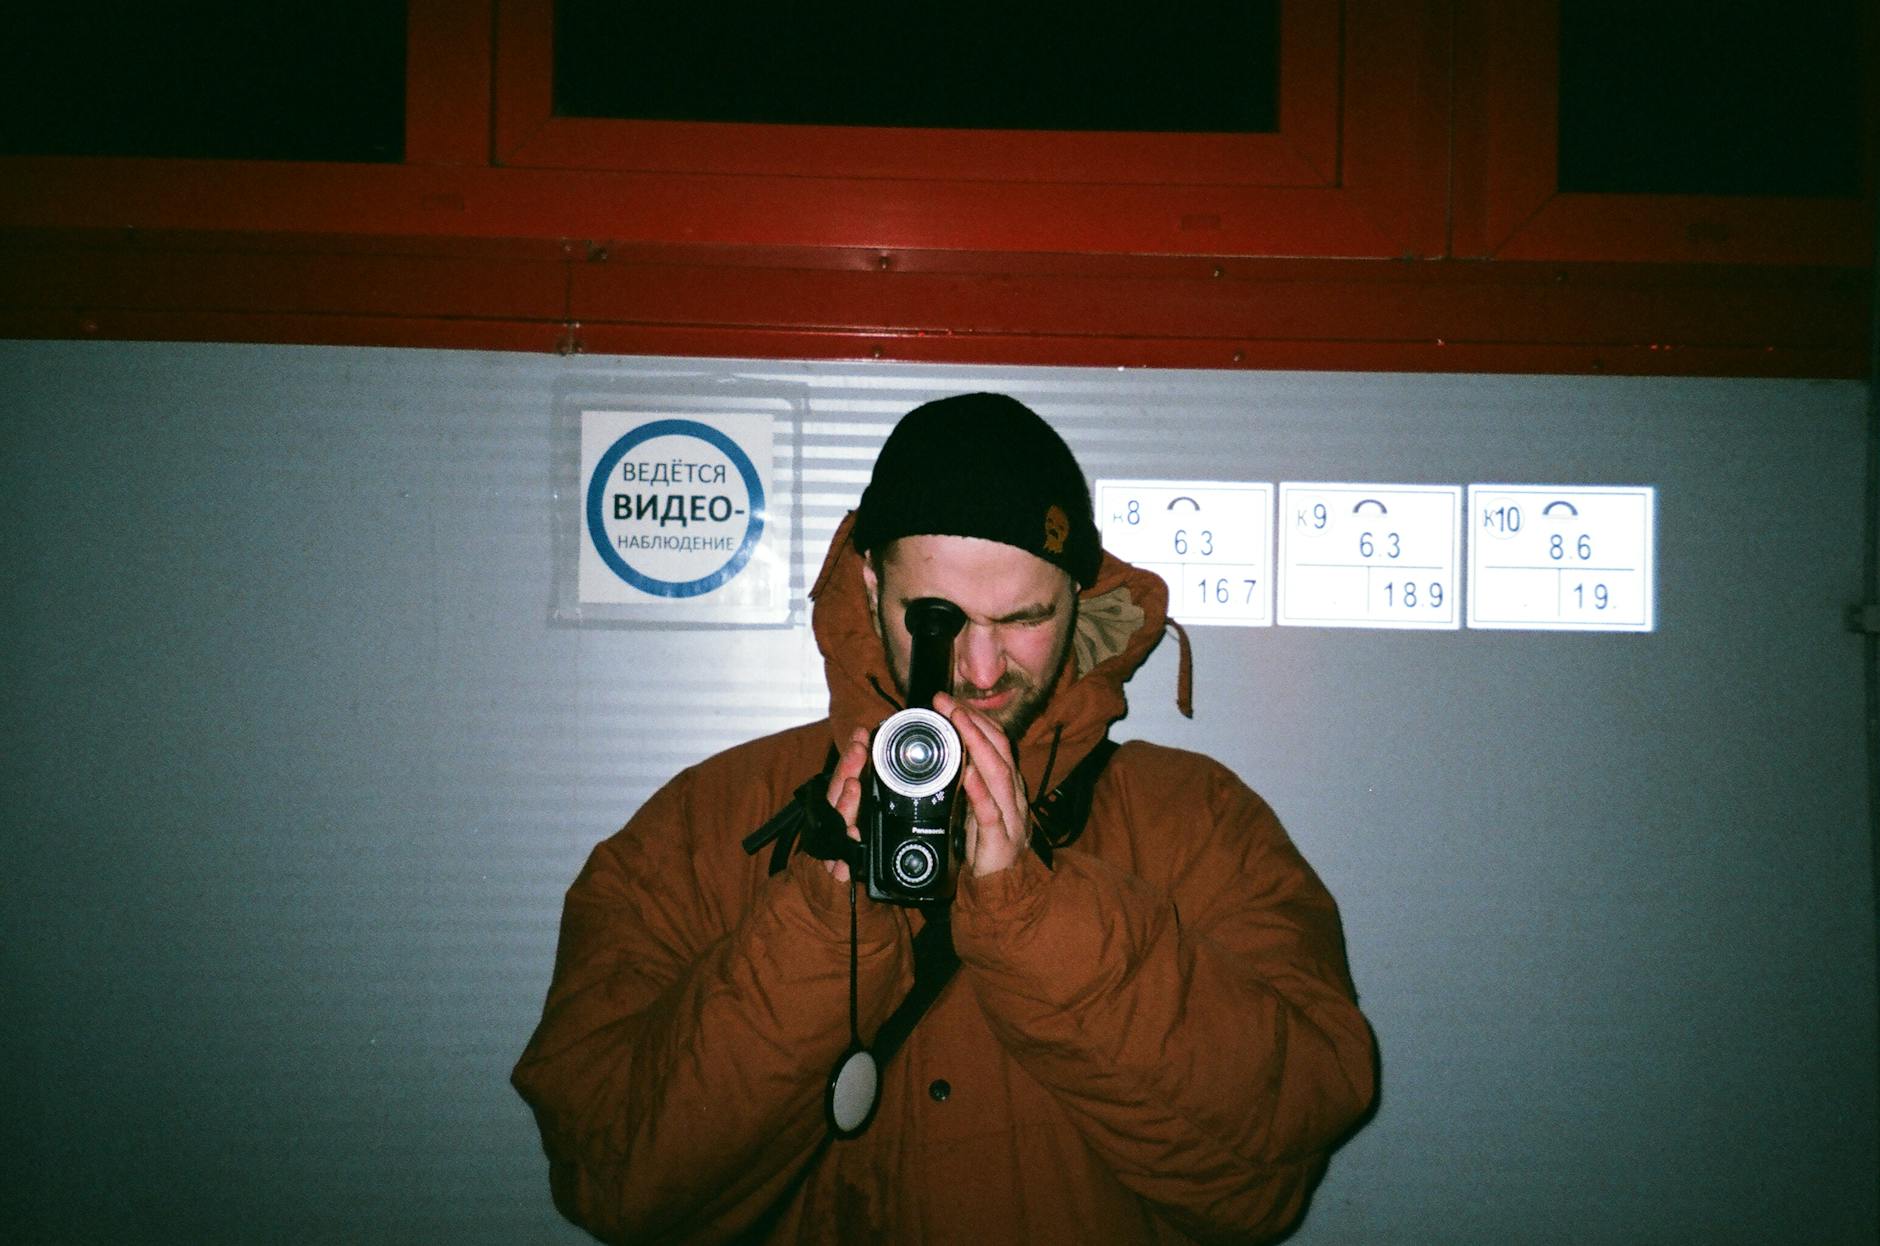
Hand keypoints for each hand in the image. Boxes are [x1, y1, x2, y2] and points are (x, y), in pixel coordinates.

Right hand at [822, 727, 870, 881]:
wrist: (829, 895)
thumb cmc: (849, 851)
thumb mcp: (860, 818)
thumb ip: (864, 790)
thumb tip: (877, 754)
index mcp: (842, 808)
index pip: (845, 775)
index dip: (853, 754)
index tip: (863, 733)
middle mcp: (834, 824)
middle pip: (838, 793)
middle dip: (848, 769)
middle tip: (859, 748)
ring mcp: (833, 848)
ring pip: (837, 823)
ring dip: (845, 803)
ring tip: (854, 785)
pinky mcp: (837, 873)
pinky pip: (841, 862)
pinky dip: (846, 849)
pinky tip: (852, 836)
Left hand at [933, 693, 1029, 876]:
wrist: (1006, 891)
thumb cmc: (986, 847)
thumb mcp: (976, 808)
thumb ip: (968, 783)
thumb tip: (947, 755)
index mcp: (1006, 786)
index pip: (996, 742)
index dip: (974, 718)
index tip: (948, 701)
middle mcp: (1012, 795)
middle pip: (999, 749)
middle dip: (973, 721)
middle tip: (946, 702)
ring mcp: (1010, 817)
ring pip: (999, 773)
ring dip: (977, 744)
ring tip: (957, 723)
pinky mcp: (1000, 841)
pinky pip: (991, 812)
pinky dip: (979, 791)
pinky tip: (967, 774)